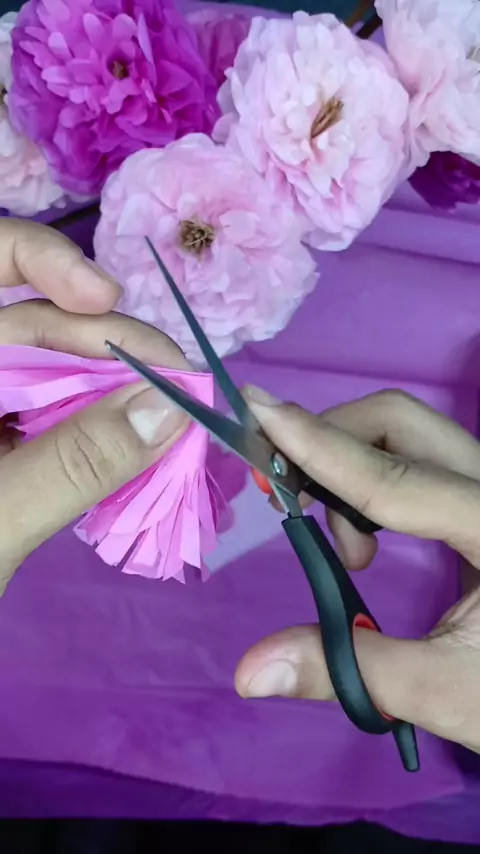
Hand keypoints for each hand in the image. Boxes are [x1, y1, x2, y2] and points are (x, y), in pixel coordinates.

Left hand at [0, 219, 187, 591]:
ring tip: (166, 416)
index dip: (38, 259)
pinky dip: (91, 422)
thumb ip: (75, 464)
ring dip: (108, 388)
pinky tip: (129, 443)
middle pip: (22, 319)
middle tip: (176, 384)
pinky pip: (45, 412)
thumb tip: (168, 407)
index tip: (106, 299)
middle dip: (103, 343)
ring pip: (43, 370)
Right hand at [235, 387, 479, 753]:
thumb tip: (248, 674)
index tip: (256, 408)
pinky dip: (367, 478)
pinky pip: (412, 457)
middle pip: (402, 425)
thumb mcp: (444, 693)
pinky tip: (364, 538)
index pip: (396, 478)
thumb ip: (348, 671)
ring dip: (348, 467)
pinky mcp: (477, 494)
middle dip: (331, 445)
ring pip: (406, 434)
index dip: (320, 448)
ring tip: (346, 553)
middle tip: (287, 500)